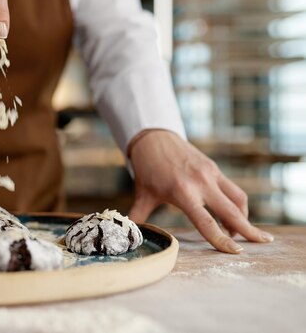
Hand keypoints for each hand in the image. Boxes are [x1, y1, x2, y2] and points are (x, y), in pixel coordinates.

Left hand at [127, 130, 273, 253]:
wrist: (154, 139)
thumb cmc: (148, 170)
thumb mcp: (142, 195)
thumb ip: (138, 218)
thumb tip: (128, 236)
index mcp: (182, 192)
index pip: (206, 223)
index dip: (221, 240)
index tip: (236, 252)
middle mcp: (201, 183)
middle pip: (232, 212)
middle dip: (249, 230)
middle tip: (262, 243)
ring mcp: (211, 174)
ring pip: (238, 199)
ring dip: (243, 217)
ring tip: (238, 232)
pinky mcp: (214, 168)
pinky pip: (232, 189)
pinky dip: (236, 204)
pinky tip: (230, 214)